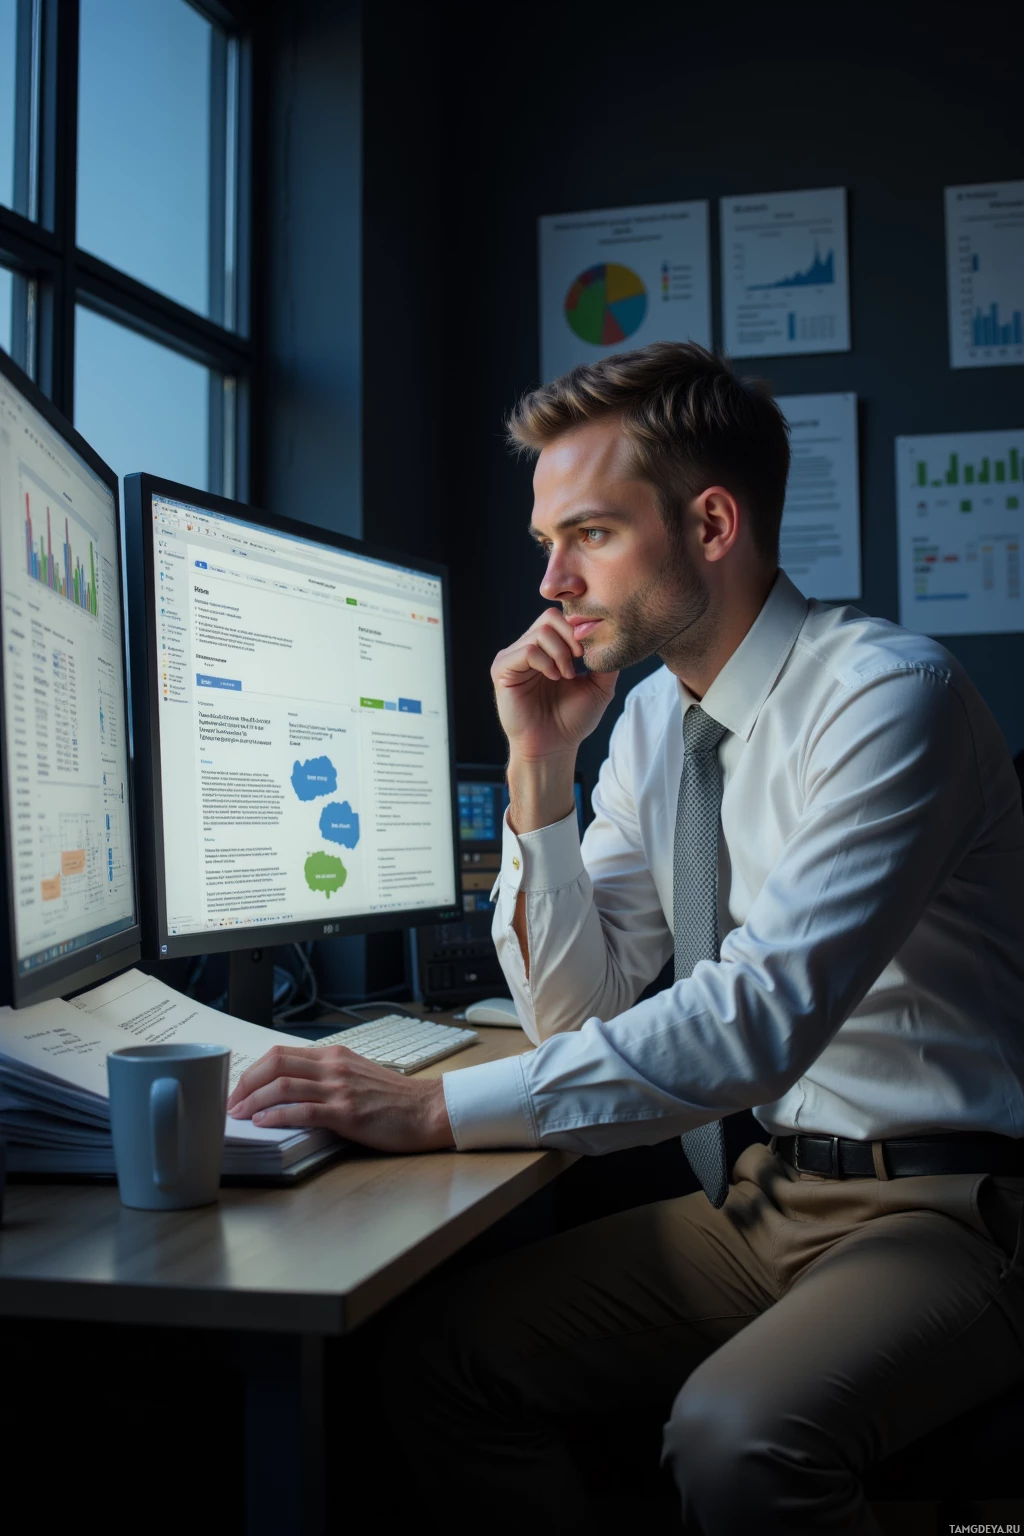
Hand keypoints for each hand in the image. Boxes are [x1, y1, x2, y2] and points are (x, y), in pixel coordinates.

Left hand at [226, 1044, 454, 1152]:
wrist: (427, 1110)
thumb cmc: (394, 1099)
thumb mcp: (356, 1075)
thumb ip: (326, 1077)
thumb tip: (291, 1090)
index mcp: (334, 1056)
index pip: (281, 1054)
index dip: (253, 1071)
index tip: (239, 1089)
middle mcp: (333, 1067)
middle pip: (275, 1064)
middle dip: (245, 1083)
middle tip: (231, 1102)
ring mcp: (339, 1089)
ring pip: (283, 1085)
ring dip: (254, 1100)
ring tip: (239, 1114)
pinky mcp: (346, 1113)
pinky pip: (303, 1110)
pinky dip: (277, 1115)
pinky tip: (263, 1122)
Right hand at [491, 607, 617, 761]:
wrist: (553, 747)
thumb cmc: (572, 720)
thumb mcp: (599, 687)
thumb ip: (606, 662)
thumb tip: (615, 638)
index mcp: (547, 650)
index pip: (560, 618)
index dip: (578, 628)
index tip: (588, 652)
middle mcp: (527, 649)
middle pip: (549, 618)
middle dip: (570, 637)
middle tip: (579, 660)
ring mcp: (513, 658)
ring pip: (540, 632)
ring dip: (560, 653)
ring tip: (566, 675)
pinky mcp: (502, 669)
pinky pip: (526, 650)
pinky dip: (545, 661)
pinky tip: (553, 677)